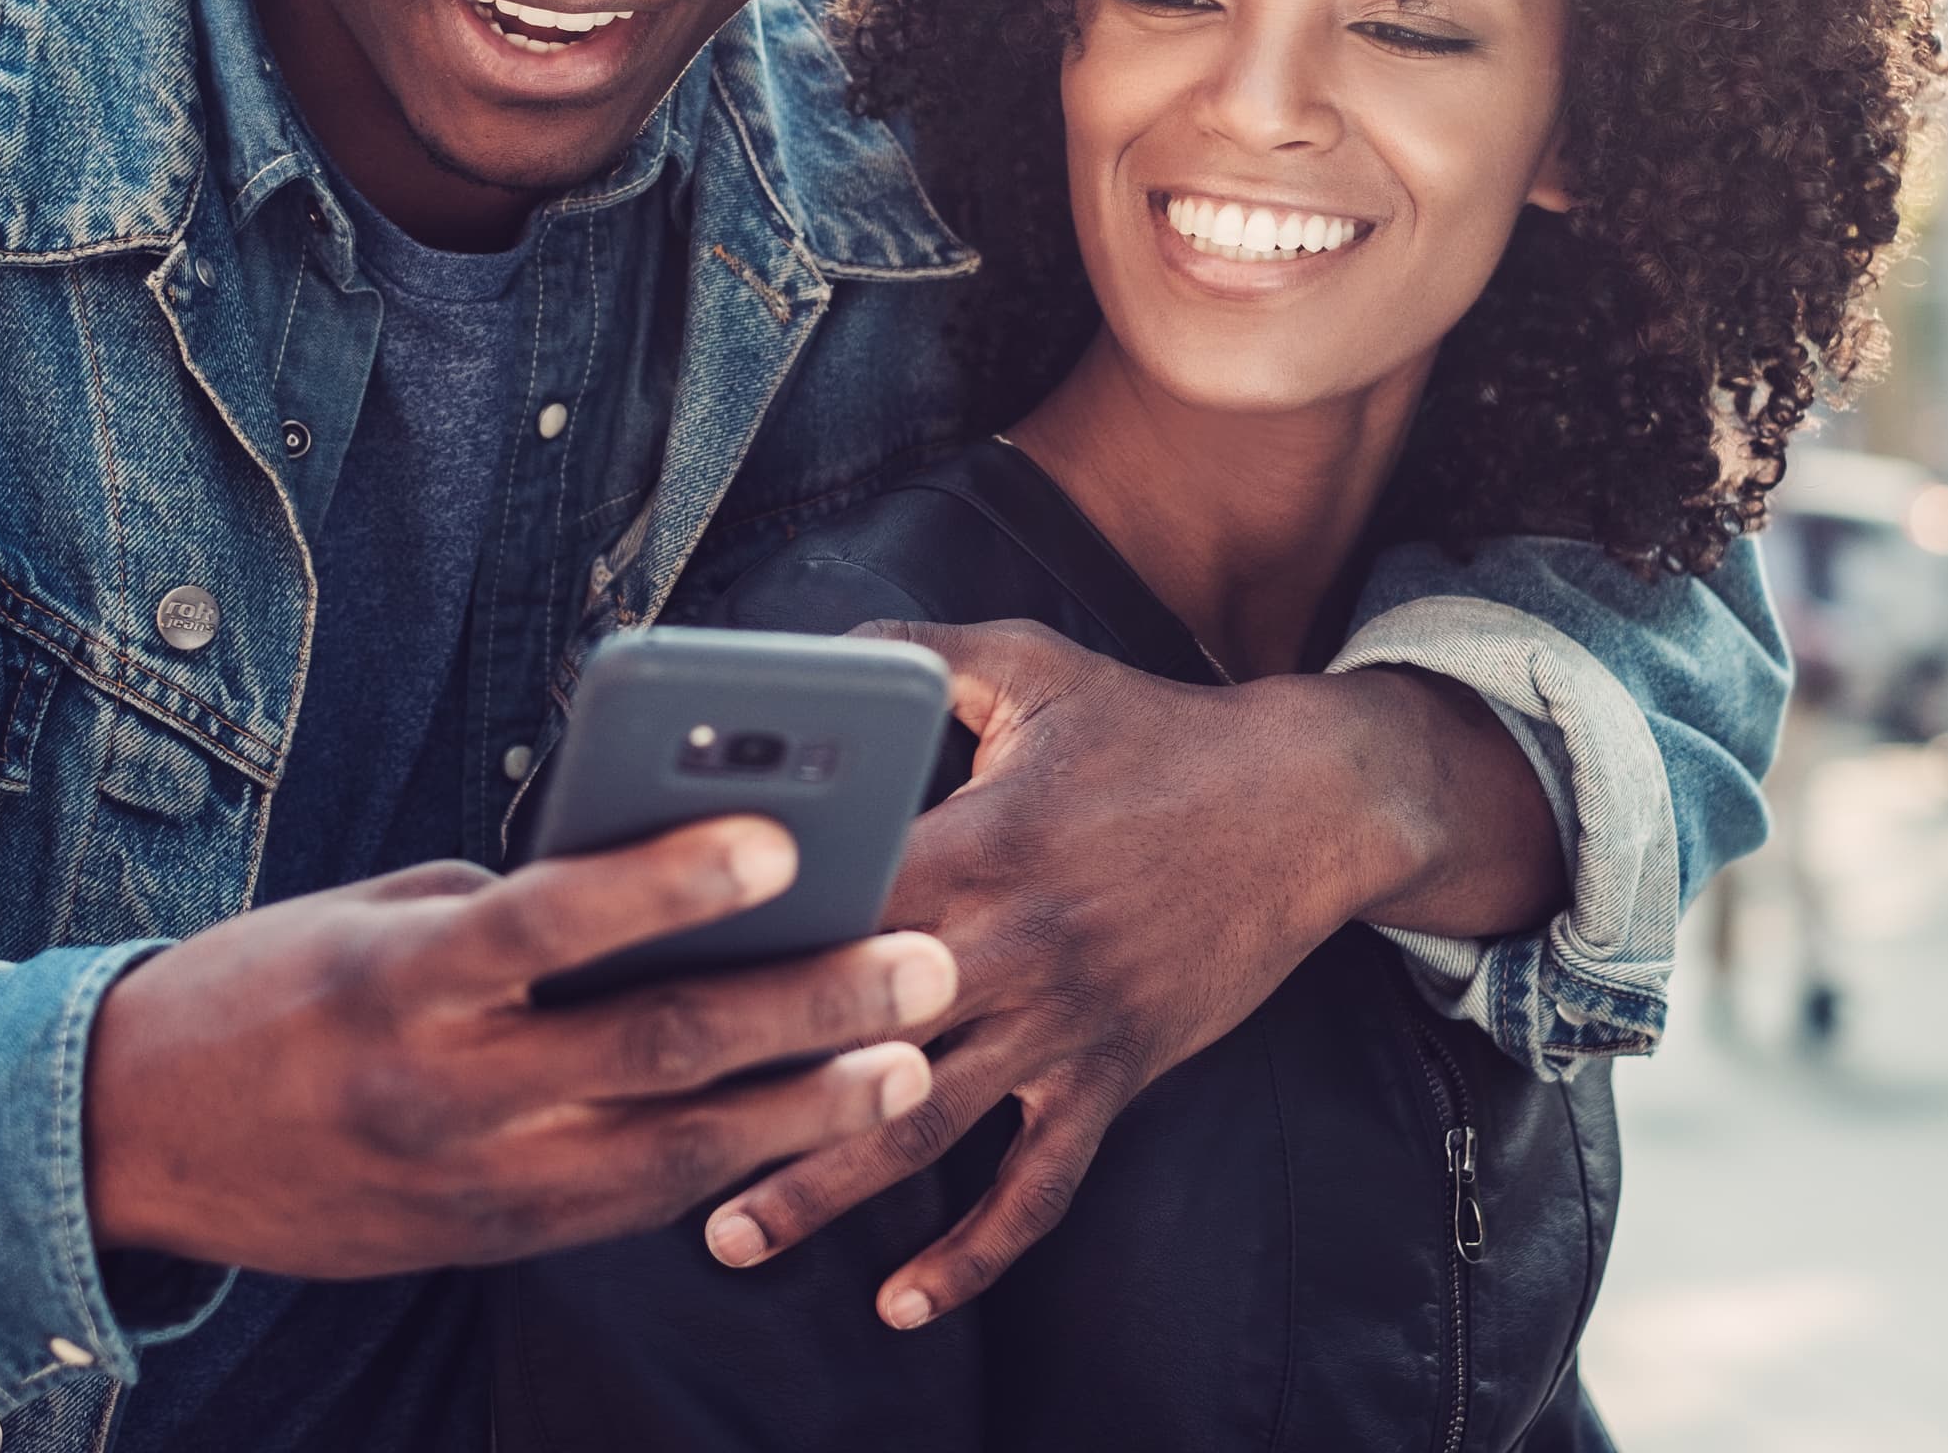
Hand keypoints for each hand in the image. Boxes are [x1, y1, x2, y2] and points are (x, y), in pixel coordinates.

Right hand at [83, 816, 955, 1280]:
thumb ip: (512, 908)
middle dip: (804, 1007)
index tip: (781, 837)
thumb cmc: (271, 985)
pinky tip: (816, 1126)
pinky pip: (635, 1202)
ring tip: (909, 1062)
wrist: (134, 1140)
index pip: (551, 918)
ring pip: (671, 1150)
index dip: (668, 882)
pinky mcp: (490, 1241)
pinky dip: (733, 1164)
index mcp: (402, 974)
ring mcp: (473, 1180)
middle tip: (923, 963)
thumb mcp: (377, 914)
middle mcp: (442, 1086)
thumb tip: (666, 887)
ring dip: (805, 1108)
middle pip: (652, 1046)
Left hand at [700, 621, 1560, 1327]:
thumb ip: (918, 650)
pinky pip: (1039, 1184)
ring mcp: (1064, 1022)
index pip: (837, 907)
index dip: (744, 943)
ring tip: (730, 1235)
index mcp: (979, 842)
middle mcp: (1013, 945)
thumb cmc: (1159, 729)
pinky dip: (975, 1252)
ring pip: (923, 1125)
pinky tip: (905, 1304)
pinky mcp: (1112, 1073)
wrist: (1308, 802)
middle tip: (640, 1133)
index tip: (648, 978)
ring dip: (825, 1189)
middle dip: (748, 1090)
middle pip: (855, 1035)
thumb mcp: (1035, 665)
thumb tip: (816, 643)